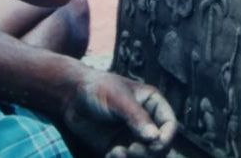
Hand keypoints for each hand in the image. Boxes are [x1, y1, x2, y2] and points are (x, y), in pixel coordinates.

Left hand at [60, 67, 176, 156]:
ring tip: (118, 153)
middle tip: (132, 150)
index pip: (169, 125)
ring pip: (145, 156)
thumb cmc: (97, 88)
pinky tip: (111, 153)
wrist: (70, 97)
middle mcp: (145, 122)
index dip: (166, 137)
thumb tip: (155, 137)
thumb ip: (137, 117)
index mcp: (151, 104)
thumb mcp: (118, 99)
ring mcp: (131, 136)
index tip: (154, 144)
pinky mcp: (117, 148)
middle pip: (160, 145)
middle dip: (149, 152)